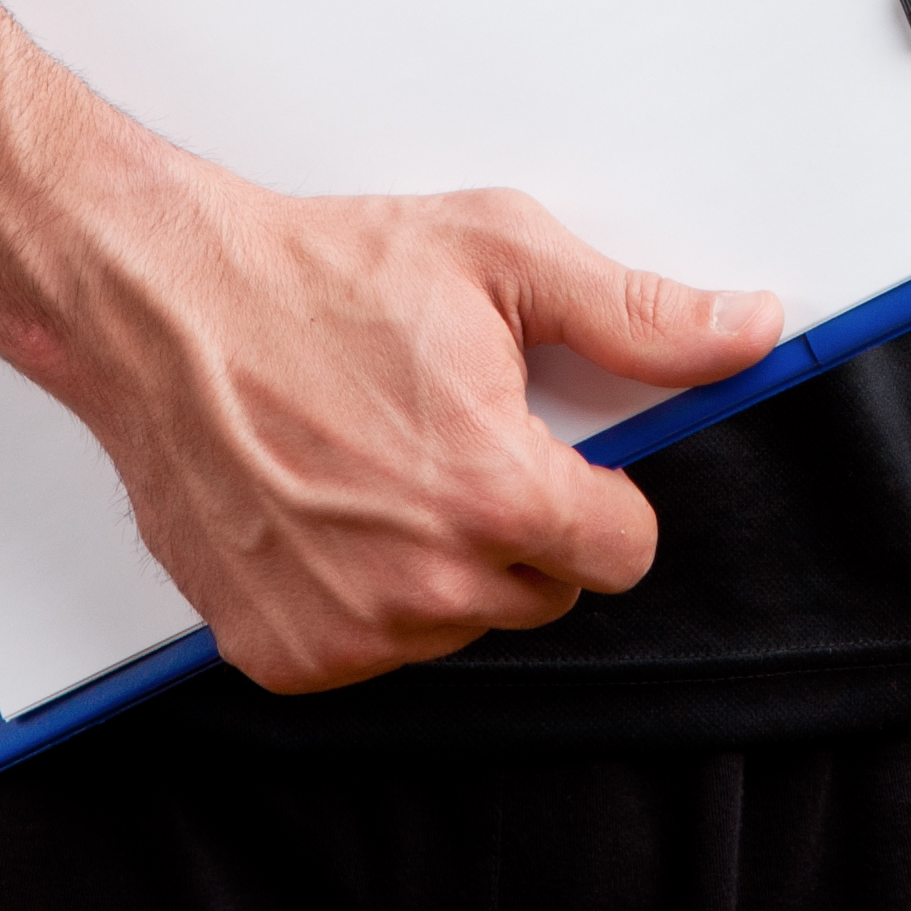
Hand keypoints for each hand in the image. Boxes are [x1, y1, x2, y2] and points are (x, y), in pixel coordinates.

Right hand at [59, 161, 780, 693]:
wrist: (164, 309)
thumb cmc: (317, 276)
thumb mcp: (497, 257)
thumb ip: (636, 315)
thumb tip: (746, 333)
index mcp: (492, 491)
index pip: (623, 552)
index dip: (598, 493)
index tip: (552, 451)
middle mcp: (424, 582)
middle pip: (543, 591)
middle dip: (519, 521)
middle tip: (448, 435)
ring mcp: (348, 629)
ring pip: (458, 625)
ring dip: (440, 561)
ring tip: (377, 461)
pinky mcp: (283, 654)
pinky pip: (370, 649)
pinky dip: (360, 592)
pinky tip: (328, 508)